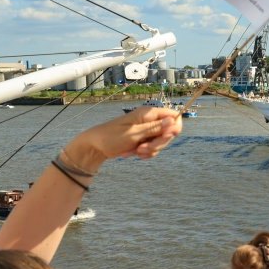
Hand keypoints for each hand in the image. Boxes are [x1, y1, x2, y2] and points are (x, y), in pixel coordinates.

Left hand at [64, 107, 182, 170]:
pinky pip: (153, 149)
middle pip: (169, 132)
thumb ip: (155, 128)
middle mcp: (149, 121)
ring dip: (150, 151)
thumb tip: (173, 121)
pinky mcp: (143, 140)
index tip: (165, 137)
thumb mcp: (134, 134)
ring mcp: (147, 131)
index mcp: (148, 114)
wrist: (94, 147)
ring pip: (160, 143)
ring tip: (135, 152)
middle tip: (143, 148)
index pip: (173, 116)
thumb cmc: (111, 137)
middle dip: (158, 144)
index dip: (174, 128)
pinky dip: (145, 154)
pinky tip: (133, 153)